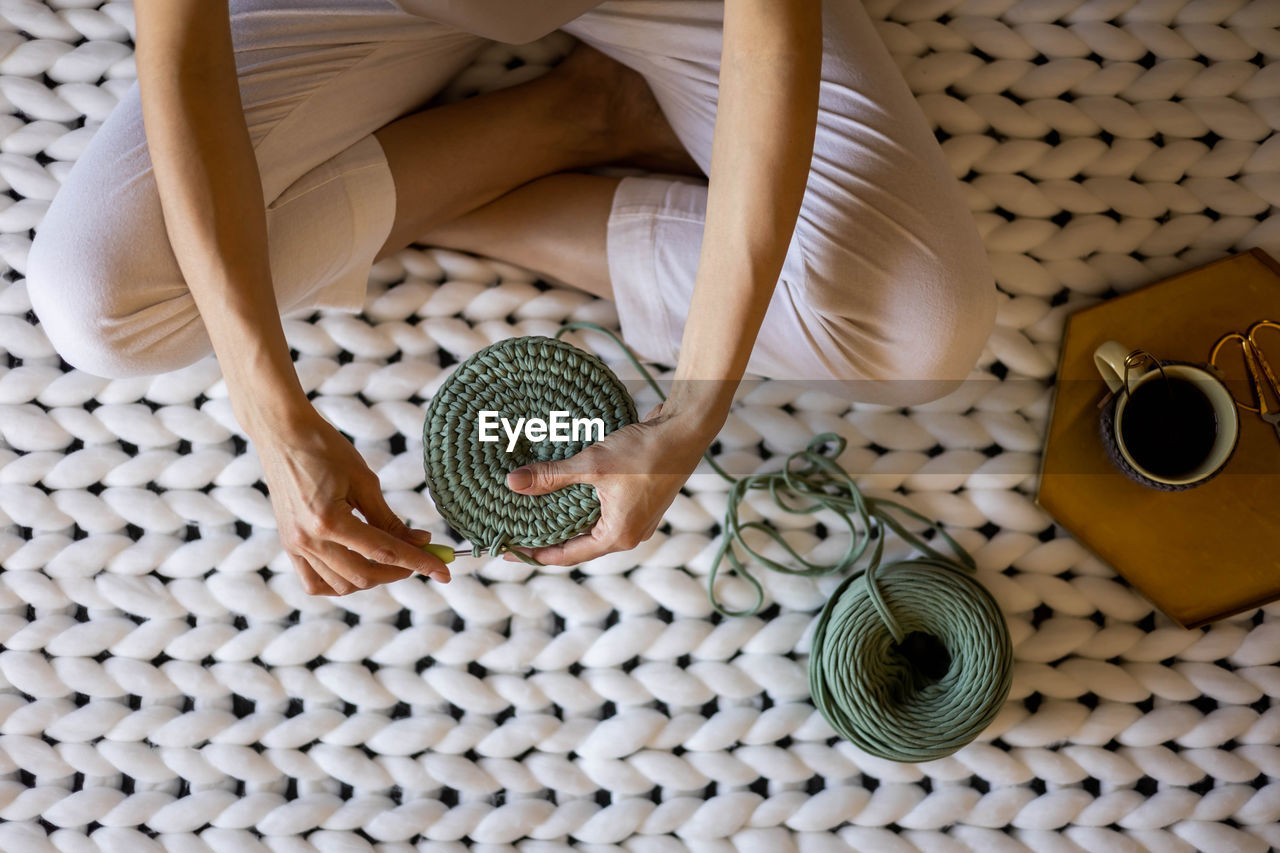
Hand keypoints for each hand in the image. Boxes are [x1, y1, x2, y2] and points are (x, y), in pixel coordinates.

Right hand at [251, 405, 450, 594]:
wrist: (283, 434)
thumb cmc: (326, 449)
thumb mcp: (364, 481)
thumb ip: (390, 520)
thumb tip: (419, 542)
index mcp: (328, 521)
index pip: (384, 552)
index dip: (418, 563)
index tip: (444, 572)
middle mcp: (308, 540)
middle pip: (364, 575)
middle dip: (399, 570)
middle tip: (421, 556)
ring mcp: (294, 546)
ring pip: (342, 585)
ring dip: (372, 578)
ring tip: (391, 560)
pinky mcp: (289, 546)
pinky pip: (315, 583)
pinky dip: (340, 583)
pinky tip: (358, 569)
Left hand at [503, 400, 718, 564]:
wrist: (685, 431)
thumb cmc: (645, 452)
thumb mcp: (593, 465)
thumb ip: (552, 477)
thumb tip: (514, 483)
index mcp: (619, 535)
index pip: (568, 555)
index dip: (535, 554)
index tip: (508, 551)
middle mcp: (630, 534)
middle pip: (579, 546)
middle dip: (548, 539)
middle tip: (516, 532)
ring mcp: (638, 519)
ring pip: (592, 529)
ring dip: (565, 522)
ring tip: (535, 514)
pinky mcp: (641, 501)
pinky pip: (605, 514)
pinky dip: (582, 508)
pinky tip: (566, 494)